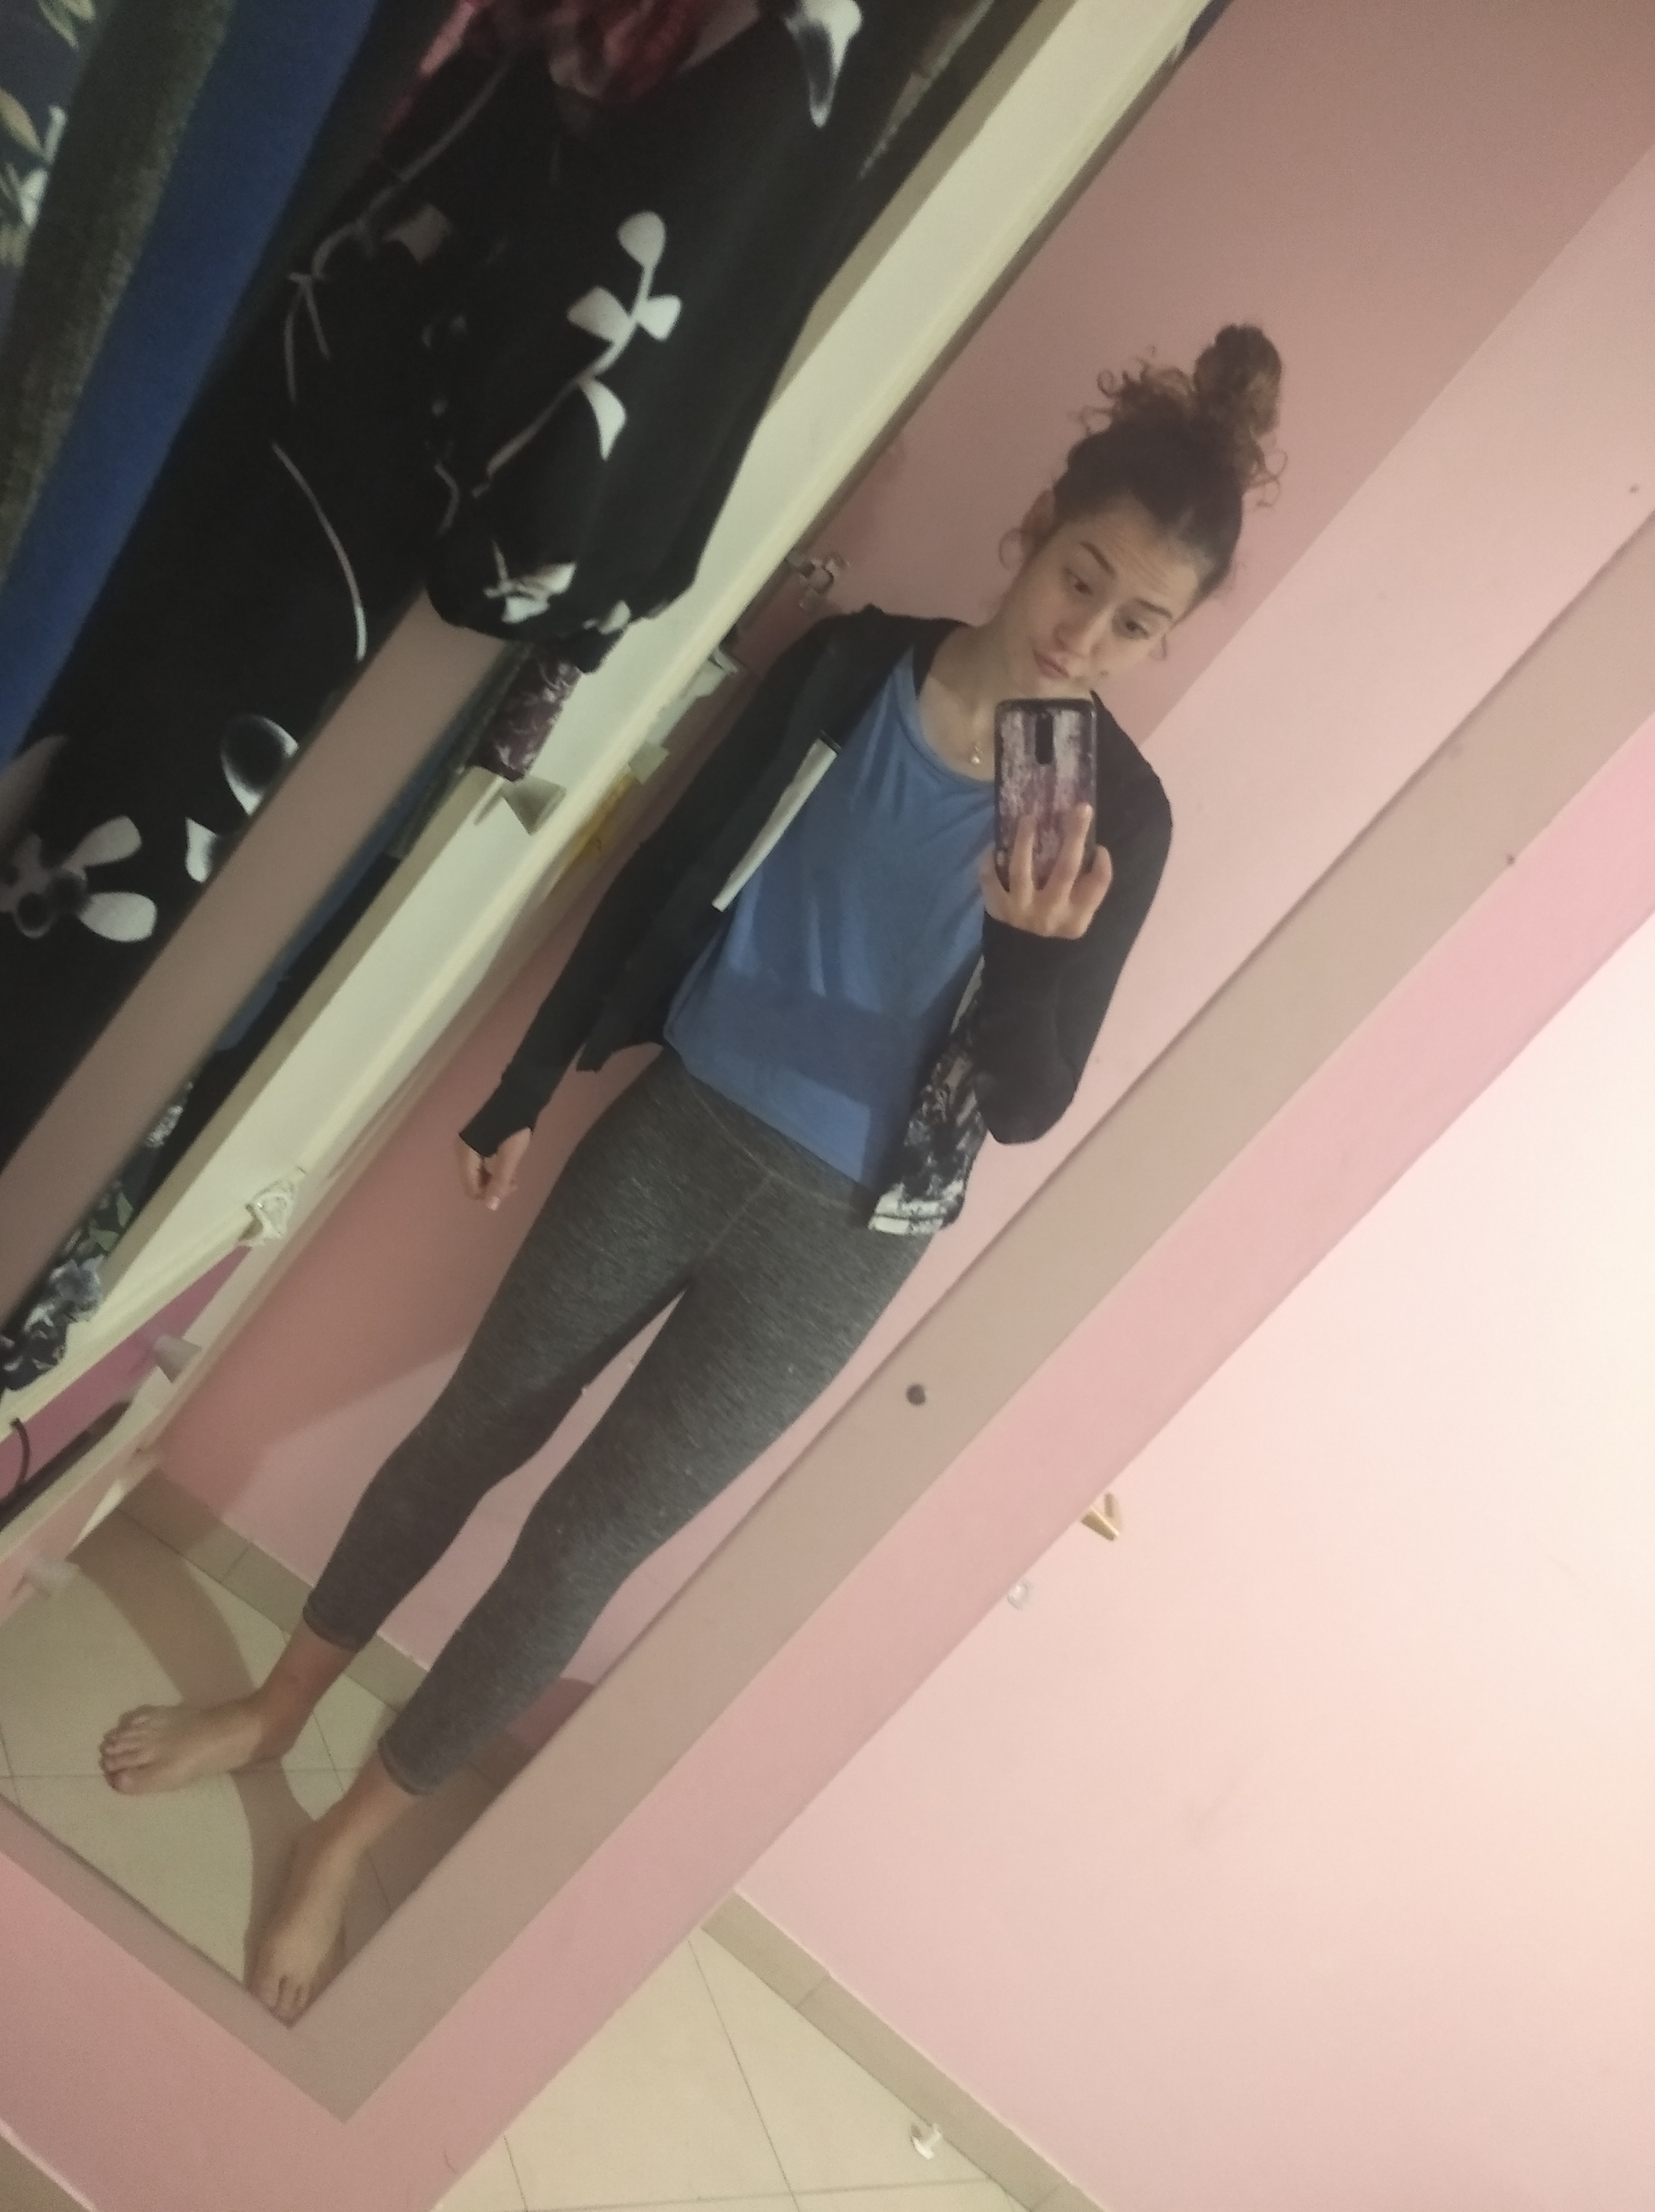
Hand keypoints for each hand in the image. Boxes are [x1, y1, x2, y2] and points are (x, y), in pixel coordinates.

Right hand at [456, 1128, 531, 1209]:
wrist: (517, 1099)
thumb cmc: (514, 1128)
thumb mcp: (509, 1157)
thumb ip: (500, 1182)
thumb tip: (491, 1207)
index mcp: (465, 1155)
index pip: (471, 1189)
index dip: (489, 1194)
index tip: (510, 1187)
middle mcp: (460, 1152)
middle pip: (472, 1183)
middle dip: (492, 1188)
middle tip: (514, 1183)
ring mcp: (466, 1147)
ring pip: (476, 1176)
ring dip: (493, 1180)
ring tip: (513, 1176)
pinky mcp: (474, 1143)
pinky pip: (479, 1166)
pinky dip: (491, 1171)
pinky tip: (506, 1168)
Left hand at [981, 806, 1112, 938]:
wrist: (1022, 964)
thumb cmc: (1054, 931)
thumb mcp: (1077, 919)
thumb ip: (1085, 891)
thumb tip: (1091, 850)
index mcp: (1075, 918)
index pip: (1097, 885)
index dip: (1102, 863)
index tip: (1098, 847)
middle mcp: (1050, 913)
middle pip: (1065, 868)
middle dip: (1074, 834)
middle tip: (1080, 808)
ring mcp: (1021, 911)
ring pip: (1022, 869)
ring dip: (1025, 839)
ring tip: (1028, 818)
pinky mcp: (997, 909)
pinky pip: (990, 879)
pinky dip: (989, 862)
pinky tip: (995, 847)